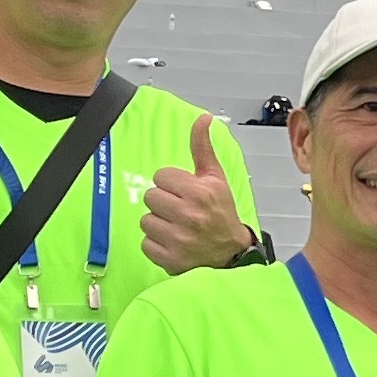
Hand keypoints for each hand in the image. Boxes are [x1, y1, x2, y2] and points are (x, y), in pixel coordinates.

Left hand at [141, 114, 249, 275]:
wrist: (230, 253)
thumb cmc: (221, 213)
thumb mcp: (215, 178)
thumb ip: (203, 148)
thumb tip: (203, 118)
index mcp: (200, 192)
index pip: (161, 176)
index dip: (171, 183)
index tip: (183, 192)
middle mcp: (189, 215)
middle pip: (150, 197)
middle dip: (162, 202)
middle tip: (179, 210)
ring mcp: (179, 239)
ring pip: (145, 220)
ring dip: (158, 223)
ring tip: (176, 227)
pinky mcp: (170, 259)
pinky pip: (146, 243)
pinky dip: (156, 244)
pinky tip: (172, 242)